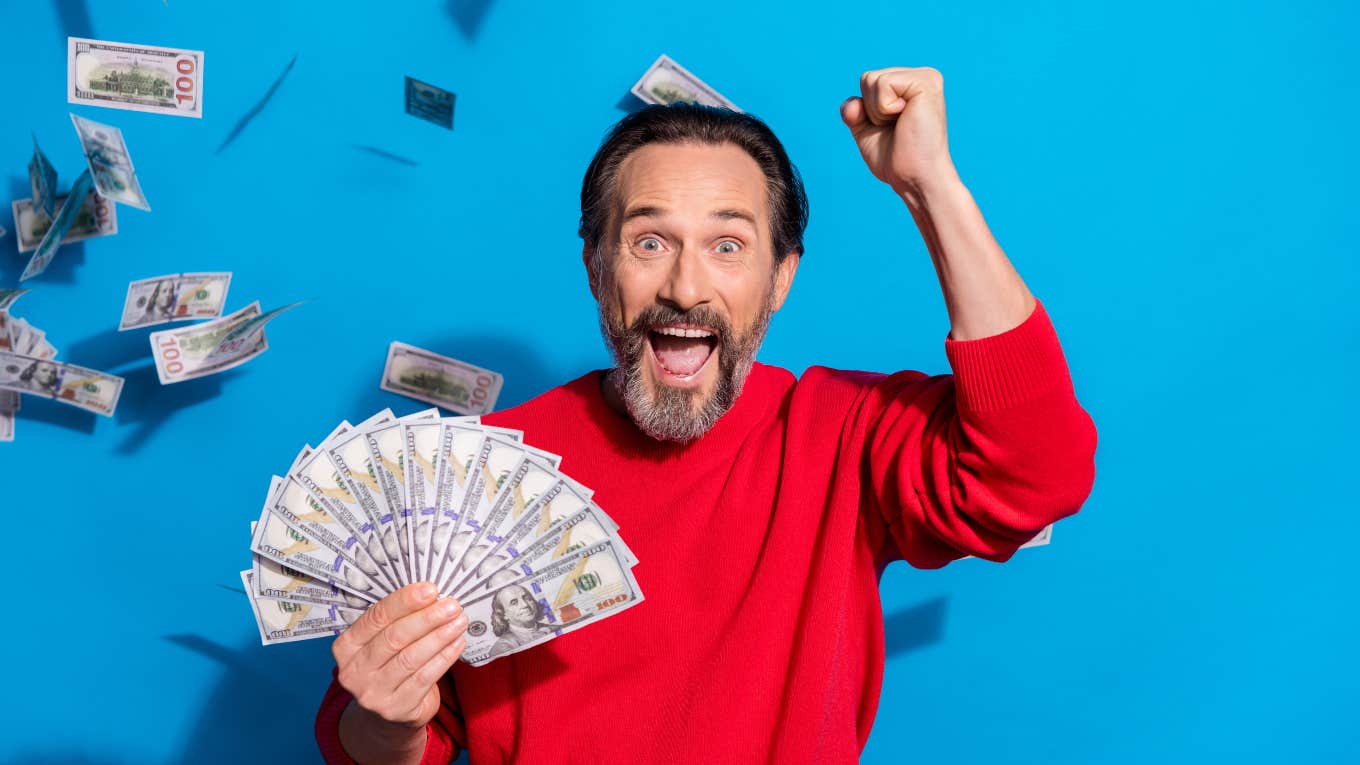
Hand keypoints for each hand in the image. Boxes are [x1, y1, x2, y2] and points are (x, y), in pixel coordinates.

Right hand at [333, 583, 467, 728]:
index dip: (404, 601)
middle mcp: (354, 671)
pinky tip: (457, 643)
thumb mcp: (381, 642)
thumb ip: (397, 620)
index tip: (430, 589)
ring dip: (439, 636)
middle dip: (427, 618)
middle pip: (394, 638)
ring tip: (459, 621)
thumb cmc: (388, 665)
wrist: (388, 712)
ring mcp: (373, 693)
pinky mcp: (396, 708)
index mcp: (346, 647)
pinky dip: (444, 657)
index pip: (375, 618)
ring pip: (411, 657)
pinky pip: (425, 677)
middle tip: (451, 605)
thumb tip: (430, 594)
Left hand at [841, 67, 957, 195]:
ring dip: (877, 112)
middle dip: (871, 110)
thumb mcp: (866, 131)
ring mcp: (926, 77)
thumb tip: (853, 103)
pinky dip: (883, 108)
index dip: (867, 112)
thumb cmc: (896, 159)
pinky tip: (905, 119)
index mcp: (910, 86)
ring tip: (902, 125)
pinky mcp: (926, 81)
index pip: (867, 82)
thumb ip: (854, 112)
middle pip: (867, 78)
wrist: (914, 177)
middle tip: (897, 129)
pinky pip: (882, 83)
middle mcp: (921, 76)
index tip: (892, 129)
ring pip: (872, 79)